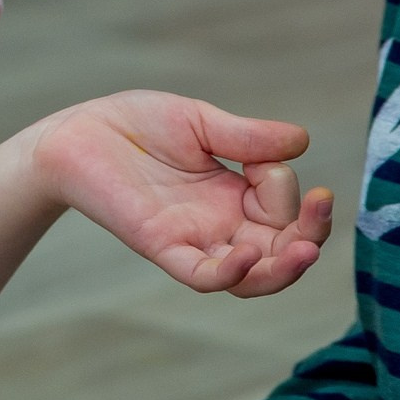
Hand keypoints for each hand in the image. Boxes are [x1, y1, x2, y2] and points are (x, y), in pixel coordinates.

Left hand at [30, 91, 333, 296]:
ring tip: (306, 249)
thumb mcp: (200, 122)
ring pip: (251, 276)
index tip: (273, 161)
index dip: (291, 191)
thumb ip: (247, 137)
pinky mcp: (162, 246)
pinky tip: (247, 256)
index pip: (284, 211)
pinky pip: (203, 275)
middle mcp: (221, 225)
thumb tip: (302, 142)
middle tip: (322, 206)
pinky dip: (229, 273)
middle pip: (280, 253)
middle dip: (310, 236)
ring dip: (284, 269)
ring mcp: (194, 239)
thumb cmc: (135, 124)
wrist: (77, 132)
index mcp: (236, 196)